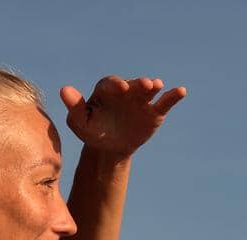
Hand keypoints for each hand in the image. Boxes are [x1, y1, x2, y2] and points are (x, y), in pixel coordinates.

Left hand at [59, 75, 186, 156]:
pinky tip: (181, 91)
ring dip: (154, 86)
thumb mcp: (79, 123)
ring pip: (149, 91)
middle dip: (138, 84)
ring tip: (157, 85)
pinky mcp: (154, 112)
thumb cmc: (92, 131)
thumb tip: (64, 90)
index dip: (115, 84)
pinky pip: (165, 102)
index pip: (110, 84)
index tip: (120, 87)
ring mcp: (141, 100)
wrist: (109, 147)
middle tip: (145, 84)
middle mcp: (126, 91)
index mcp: (106, 90)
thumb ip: (73, 107)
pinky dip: (173, 96)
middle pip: (132, 85)